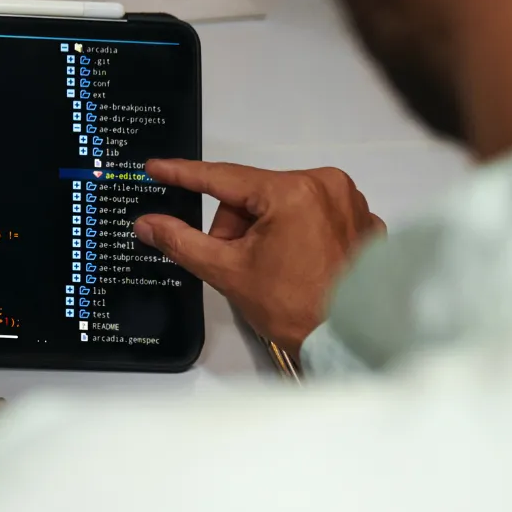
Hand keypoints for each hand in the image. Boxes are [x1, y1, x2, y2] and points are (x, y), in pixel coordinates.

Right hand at [135, 160, 385, 352]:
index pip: (223, 177)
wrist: (356, 343)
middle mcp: (327, 184)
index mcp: (292, 191)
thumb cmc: (294, 308)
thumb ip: (181, 240)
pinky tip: (297, 262)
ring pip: (282, 203)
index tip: (155, 168)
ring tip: (269, 267)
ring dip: (263, 228)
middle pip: (254, 194)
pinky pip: (313, 214)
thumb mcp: (228, 271)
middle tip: (233, 260)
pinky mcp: (365, 222)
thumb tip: (146, 223)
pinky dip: (296, 233)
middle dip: (235, 226)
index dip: (184, 174)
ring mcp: (350, 202)